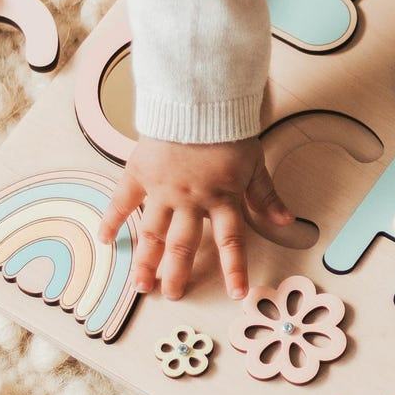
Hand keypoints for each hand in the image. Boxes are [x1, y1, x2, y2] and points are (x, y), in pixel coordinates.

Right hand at [99, 136, 292, 300]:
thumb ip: (266, 195)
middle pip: (184, 245)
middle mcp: (191, 200)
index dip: (235, 269)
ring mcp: (163, 190)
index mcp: (222, 198)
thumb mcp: (254, 162)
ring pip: (153, 233)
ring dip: (146, 261)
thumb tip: (288, 221)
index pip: (231, 241)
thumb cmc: (228, 129)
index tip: (237, 294)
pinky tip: (105, 241)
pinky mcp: (140, 174)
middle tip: (173, 295)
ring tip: (141, 286)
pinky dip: (112, 220)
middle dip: (178, 274)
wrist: (198, 99)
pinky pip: (122, 201)